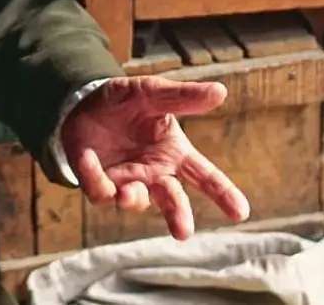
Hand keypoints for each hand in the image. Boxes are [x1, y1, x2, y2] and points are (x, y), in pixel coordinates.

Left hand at [61, 76, 249, 239]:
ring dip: (134, 199)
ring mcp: (127, 181)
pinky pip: (100, 190)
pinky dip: (94, 176)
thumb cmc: (125, 100)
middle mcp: (154, 173)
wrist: (83, 102)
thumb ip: (182, 97)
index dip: (223, 194)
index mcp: (174, 153)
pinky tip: (88, 157)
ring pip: (136, 202)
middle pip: (173, 200)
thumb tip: (221, 91)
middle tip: (183, 231)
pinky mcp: (100, 184)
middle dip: (178, 216)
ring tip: (128, 193)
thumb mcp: (151, 92)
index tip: (240, 212)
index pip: (205, 176)